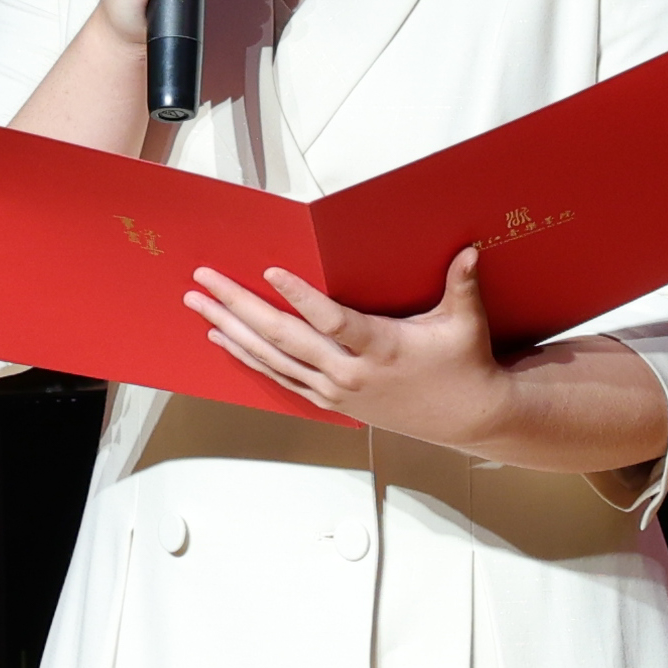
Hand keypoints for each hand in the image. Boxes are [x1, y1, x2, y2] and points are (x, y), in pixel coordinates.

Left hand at [184, 246, 512, 450]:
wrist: (466, 418)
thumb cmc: (464, 365)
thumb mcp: (465, 324)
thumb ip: (460, 285)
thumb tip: (469, 249)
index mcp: (381, 348)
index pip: (332, 321)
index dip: (301, 296)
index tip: (270, 271)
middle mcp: (349, 372)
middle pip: (284, 337)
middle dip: (239, 305)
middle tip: (205, 280)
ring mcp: (334, 389)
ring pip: (271, 358)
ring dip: (231, 329)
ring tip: (198, 304)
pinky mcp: (328, 399)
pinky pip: (278, 376)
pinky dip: (247, 356)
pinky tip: (221, 337)